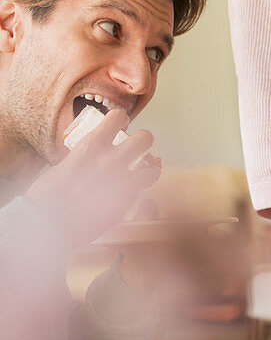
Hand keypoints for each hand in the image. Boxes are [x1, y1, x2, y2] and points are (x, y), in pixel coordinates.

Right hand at [25, 109, 159, 245]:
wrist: (48, 222)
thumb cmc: (47, 195)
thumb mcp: (64, 164)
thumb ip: (85, 158)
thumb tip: (92, 157)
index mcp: (91, 145)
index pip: (118, 117)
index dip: (121, 120)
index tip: (120, 126)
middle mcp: (111, 159)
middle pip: (145, 138)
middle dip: (143, 142)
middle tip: (135, 149)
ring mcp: (122, 180)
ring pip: (153, 168)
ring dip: (148, 171)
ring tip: (140, 174)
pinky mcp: (126, 201)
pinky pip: (141, 191)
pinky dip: (137, 191)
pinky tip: (128, 193)